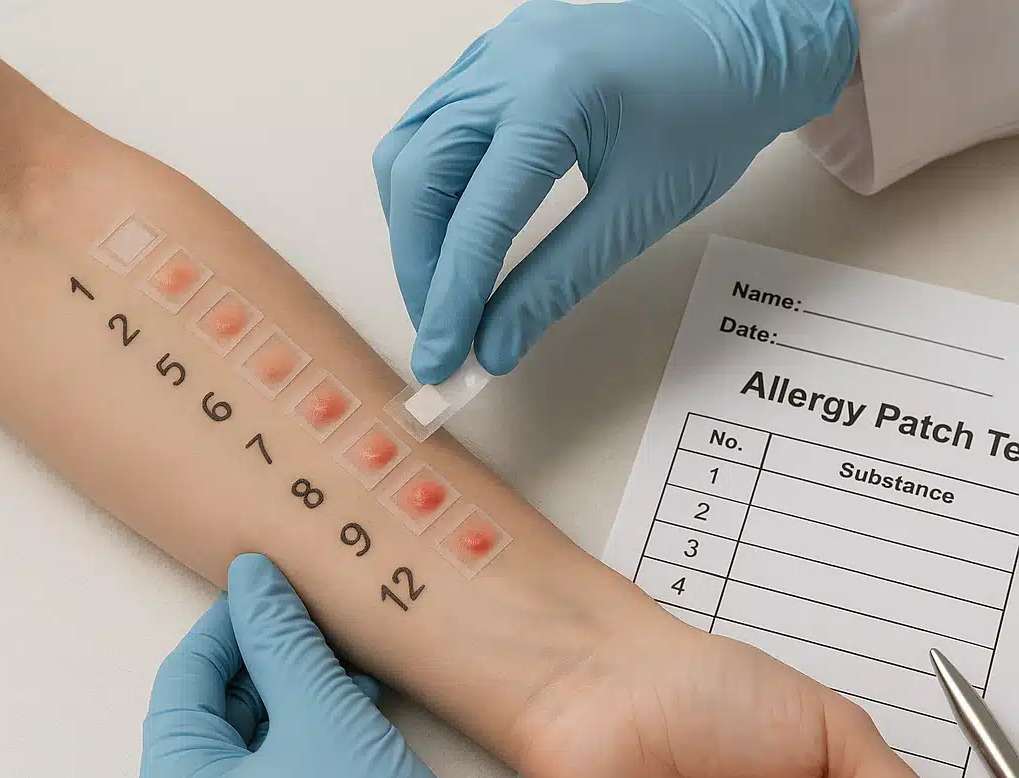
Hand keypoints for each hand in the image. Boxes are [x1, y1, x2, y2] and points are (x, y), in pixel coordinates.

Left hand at [135, 554, 518, 777]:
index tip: (270, 588)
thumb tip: (252, 580)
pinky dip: (302, 750)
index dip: (230, 625)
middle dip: (269, 665)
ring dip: (293, 705)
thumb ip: (281, 639)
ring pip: (246, 758)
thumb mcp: (324, 716)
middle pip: (213, 721)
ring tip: (344, 670)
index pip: (183, 683)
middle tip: (315, 626)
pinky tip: (349, 719)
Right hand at [373, 0, 856, 383]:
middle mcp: (505, 63)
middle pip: (418, 176)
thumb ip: (556, 282)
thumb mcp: (636, 215)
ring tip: (440, 289)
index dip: (452, 298)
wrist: (741, 45)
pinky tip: (447, 231)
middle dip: (419, 266)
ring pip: (410, 148)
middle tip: (440, 330)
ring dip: (414, 229)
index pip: (477, 216)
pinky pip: (430, 125)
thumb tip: (495, 345)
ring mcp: (492, 52)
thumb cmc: (710, 122)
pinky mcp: (492, 57)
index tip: (442, 359)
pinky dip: (426, 189)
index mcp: (552, 97)